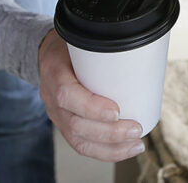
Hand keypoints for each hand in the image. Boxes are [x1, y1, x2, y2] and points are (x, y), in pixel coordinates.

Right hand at [37, 30, 145, 160]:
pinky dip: (104, 151)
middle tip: (136, 129)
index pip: (66, 94)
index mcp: (54, 70)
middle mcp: (51, 96)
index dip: (91, 107)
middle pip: (75, 124)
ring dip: (110, 147)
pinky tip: (125, 149)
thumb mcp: (80, 36)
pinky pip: (81, 144)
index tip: (116, 110)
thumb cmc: (68, 45)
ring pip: (78, 139)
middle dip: (109, 132)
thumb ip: (104, 41)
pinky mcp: (64, 124)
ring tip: (136, 144)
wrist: (46, 53)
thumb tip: (141, 46)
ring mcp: (56, 114)